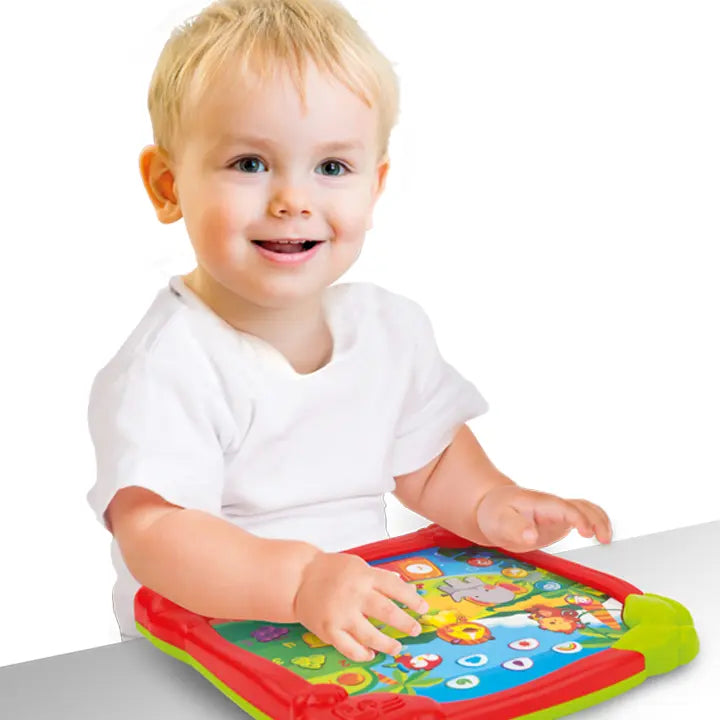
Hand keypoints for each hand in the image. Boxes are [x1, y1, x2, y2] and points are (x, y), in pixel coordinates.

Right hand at [293, 552, 428, 662]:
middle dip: (406, 623)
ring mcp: (342, 614)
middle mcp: (355, 595)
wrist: (299, 578)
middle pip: (387, 612)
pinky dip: (363, 654)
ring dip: (387, 644)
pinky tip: (370, 654)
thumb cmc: (331, 570)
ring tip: (396, 647)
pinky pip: (350, 648)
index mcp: (364, 575)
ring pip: (371, 636)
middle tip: (415, 629)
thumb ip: (378, 578)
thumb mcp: (357, 565)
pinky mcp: (329, 630)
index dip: (412, 599)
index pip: (396, 588)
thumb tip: (404, 590)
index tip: (423, 609)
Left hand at [476, 484, 612, 551]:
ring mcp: (558, 512)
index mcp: (539, 503)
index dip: (578, 518)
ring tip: (606, 541)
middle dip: (596, 520)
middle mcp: (552, 506)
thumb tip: (531, 537)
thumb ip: (514, 528)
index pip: (563, 507)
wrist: (491, 507)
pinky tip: (601, 538)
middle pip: (581, 506)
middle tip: (604, 540)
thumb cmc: (495, 512)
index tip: (587, 532)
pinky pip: (583, 517)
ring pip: (586, 509)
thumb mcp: (498, 521)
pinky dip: (595, 524)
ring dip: (600, 521)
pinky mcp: (561, 521)